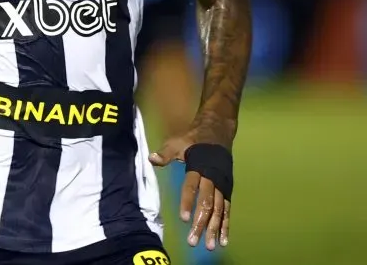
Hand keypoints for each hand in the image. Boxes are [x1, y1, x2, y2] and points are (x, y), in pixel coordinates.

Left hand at [150, 133, 230, 250]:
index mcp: (199, 168)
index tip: (183, 219)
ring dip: (215, 229)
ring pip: (219, 211)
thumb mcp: (177, 142)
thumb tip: (151, 158)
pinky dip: (226, 225)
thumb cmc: (193, 138)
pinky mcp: (227, 190)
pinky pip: (227, 210)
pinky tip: (224, 240)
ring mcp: (222, 186)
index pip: (192, 187)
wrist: (217, 132)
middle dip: (201, 223)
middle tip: (193, 240)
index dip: (187, 202)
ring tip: (211, 245)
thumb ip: (166, 153)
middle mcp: (213, 179)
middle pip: (207, 204)